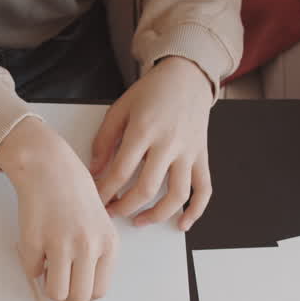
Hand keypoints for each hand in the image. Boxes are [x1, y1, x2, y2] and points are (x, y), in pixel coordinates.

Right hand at [0, 117, 118, 300]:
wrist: (49, 167)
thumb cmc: (74, 191)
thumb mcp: (99, 222)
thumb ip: (96, 253)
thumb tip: (81, 284)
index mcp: (108, 243)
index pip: (99, 290)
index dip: (83, 292)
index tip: (74, 283)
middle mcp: (88, 247)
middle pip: (78, 297)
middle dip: (65, 296)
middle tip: (57, 281)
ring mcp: (60, 245)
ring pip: (55, 292)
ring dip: (48, 285)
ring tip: (46, 267)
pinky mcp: (34, 241)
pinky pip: (32, 271)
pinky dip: (31, 264)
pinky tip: (35, 245)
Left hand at [91, 56, 213, 230]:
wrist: (187, 77)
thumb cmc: (151, 93)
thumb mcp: (119, 109)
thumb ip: (104, 141)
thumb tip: (95, 171)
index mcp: (143, 130)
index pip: (120, 172)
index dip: (105, 192)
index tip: (95, 202)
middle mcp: (169, 144)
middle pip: (146, 188)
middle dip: (124, 207)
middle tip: (111, 213)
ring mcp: (189, 151)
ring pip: (177, 195)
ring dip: (156, 214)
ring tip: (139, 221)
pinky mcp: (203, 156)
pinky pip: (204, 189)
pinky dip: (196, 211)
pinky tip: (182, 224)